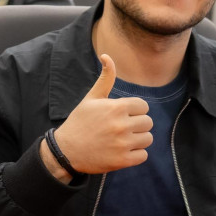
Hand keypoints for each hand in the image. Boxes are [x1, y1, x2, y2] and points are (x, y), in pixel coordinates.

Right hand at [47, 55, 152, 176]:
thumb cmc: (80, 122)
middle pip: (148, 122)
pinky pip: (144, 155)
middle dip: (136, 125)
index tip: (121, 115)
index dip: (133, 110)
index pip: (143, 106)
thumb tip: (106, 56)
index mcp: (116, 107)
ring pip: (148, 139)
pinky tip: (121, 151)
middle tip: (120, 129)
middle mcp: (121, 125)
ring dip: (138, 140)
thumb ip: (105, 79)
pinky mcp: (123, 160)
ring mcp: (123, 144)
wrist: (66, 150)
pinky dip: (135, 154)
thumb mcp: (91, 99)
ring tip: (122, 140)